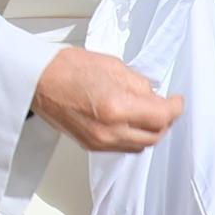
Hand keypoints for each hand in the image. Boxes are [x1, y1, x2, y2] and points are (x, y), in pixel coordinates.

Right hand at [31, 47, 180, 153]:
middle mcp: (109, 131)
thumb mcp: (115, 67)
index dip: (175, 108)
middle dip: (165, 121)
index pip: (161, 117)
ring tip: (150, 113)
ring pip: (140, 145)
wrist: (38, 80)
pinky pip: (123, 147)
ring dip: (150, 131)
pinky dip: (134, 137)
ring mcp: (99, 141)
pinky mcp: (91, 145)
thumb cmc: (68, 68)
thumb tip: (154, 96)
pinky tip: (132, 122)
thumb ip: (139, 85)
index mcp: (116, 107)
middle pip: (154, 136)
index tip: (176, 100)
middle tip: (167, 106)